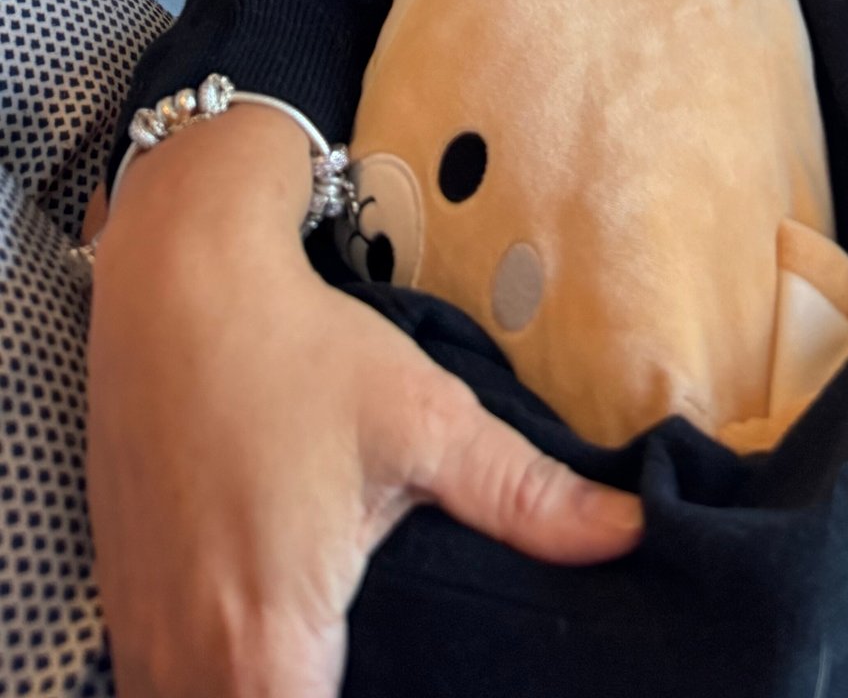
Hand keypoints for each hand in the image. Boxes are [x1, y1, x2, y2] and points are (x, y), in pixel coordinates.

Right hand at [87, 107, 641, 697]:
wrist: (180, 285)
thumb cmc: (303, 353)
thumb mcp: (427, 421)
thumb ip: (527, 498)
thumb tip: (632, 532)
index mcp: (265, 641)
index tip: (432, 686)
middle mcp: (184, 661)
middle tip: (405, 668)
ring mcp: (140, 635)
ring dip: (269, 696)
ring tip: (345, 659)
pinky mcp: (122, 601)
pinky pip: (166, 684)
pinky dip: (222, 681)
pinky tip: (283, 648)